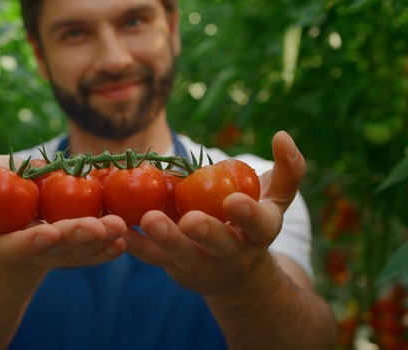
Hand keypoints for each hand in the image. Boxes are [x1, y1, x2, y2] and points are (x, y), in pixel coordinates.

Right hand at [0, 155, 128, 268]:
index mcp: (7, 241)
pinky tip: (125, 240)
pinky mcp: (76, 254)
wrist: (13, 228)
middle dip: (79, 237)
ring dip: (102, 240)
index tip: (50, 232)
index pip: (21, 243)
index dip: (35, 239)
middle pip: (58, 249)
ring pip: (80, 252)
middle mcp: (35, 254)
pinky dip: (107, 248)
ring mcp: (57, 257)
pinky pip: (93, 254)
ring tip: (121, 226)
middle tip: (102, 226)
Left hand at [125, 130, 306, 294]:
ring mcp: (202, 264)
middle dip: (207, 234)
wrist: (237, 273)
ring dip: (165, 239)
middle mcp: (233, 253)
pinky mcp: (174, 267)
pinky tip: (118, 228)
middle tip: (191, 220)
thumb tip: (281, 135)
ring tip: (148, 220)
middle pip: (221, 246)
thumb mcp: (277, 198)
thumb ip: (288, 168)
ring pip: (183, 255)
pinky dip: (136, 244)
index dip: (248, 214)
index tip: (234, 201)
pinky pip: (153, 256)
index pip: (259, 224)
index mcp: (260, 232)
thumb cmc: (254, 221)